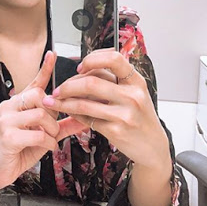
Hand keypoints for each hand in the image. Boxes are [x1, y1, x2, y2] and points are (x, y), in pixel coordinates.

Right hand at [0, 51, 86, 189]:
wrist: (1, 170)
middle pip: (38, 95)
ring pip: (39, 114)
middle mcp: (10, 106)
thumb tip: (85, 119)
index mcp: (20, 103)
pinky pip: (37, 134)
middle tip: (53, 127)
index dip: (44, 68)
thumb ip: (64, 126)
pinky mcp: (7, 136)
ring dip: (51, 129)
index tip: (52, 54)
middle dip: (52, 113)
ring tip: (50, 139)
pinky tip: (46, 147)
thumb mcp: (46, 135)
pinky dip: (48, 142)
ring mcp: (6, 120)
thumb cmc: (22, 149)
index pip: (34, 82)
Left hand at [43, 49, 170, 171]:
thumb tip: (85, 68)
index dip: (92, 59)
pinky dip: (72, 114)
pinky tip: (67, 111)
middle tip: (58, 89)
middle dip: (68, 85)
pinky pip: (86, 119)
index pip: (113, 59)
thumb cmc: (140, 116)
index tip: (80, 66)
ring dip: (63, 101)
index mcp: (136, 81)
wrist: (153, 146)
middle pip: (91, 82)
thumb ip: (114, 80)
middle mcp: (132, 96)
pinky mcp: (116, 131)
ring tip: (53, 101)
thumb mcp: (135, 93)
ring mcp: (124, 114)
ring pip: (84, 102)